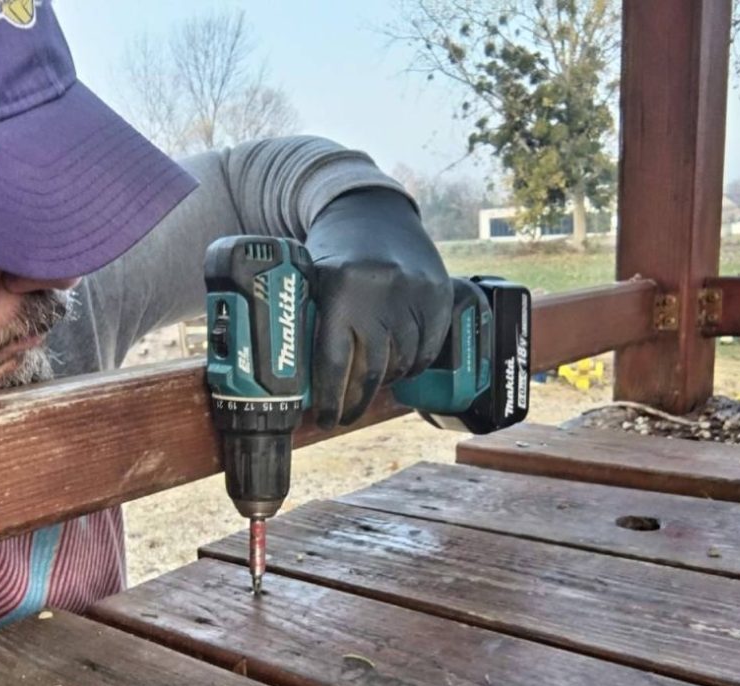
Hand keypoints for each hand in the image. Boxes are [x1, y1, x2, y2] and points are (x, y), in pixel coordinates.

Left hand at [304, 188, 452, 426]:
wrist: (372, 212)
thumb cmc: (334, 255)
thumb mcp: (312, 282)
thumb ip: (308, 324)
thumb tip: (300, 386)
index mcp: (341, 287)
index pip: (336, 360)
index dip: (330, 399)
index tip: (325, 420)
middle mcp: (381, 289)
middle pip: (372, 368)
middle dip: (356, 399)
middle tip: (344, 414)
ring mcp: (415, 292)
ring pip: (403, 363)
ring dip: (385, 381)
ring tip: (370, 385)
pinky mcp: (439, 295)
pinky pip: (428, 350)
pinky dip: (412, 366)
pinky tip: (398, 367)